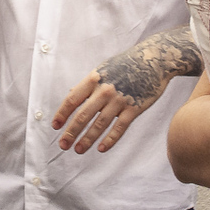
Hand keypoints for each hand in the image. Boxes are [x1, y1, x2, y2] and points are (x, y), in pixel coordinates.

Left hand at [54, 26, 199, 153]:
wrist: (154, 59)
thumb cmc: (126, 63)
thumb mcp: (104, 68)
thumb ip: (88, 83)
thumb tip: (71, 94)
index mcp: (94, 79)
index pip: (72, 99)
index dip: (62, 114)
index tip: (55, 126)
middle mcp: (105, 90)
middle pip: (83, 115)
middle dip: (71, 132)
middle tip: (63, 145)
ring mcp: (120, 100)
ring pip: (99, 125)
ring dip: (87, 139)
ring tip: (78, 150)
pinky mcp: (135, 108)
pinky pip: (119, 128)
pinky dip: (109, 140)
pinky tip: (101, 149)